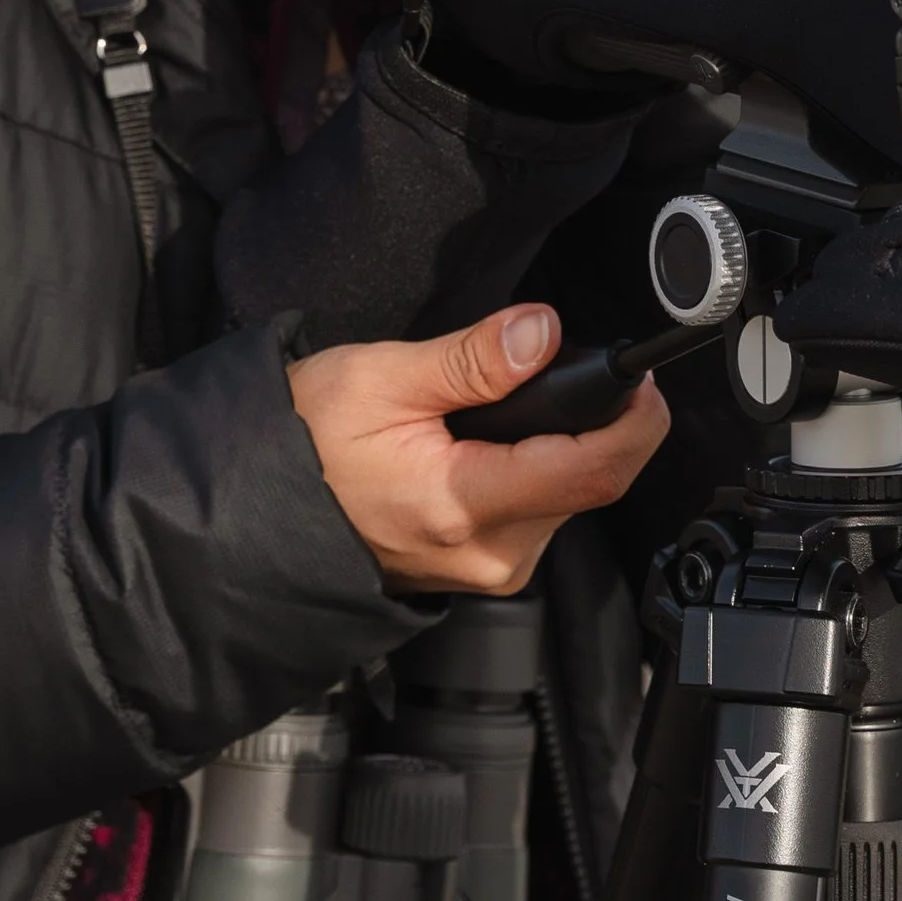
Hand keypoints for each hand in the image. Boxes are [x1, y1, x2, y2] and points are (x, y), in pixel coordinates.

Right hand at [289, 303, 668, 592]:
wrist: (260, 512)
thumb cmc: (305, 447)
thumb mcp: (380, 377)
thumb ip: (472, 358)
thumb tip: (541, 332)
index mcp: (463, 505)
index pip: (592, 471)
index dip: (634, 421)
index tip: (642, 380)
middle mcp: (488, 553)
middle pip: (587, 482)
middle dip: (588, 421)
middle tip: (545, 368)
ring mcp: (486, 568)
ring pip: (565, 496)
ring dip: (555, 443)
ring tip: (495, 406)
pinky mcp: (482, 566)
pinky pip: (535, 512)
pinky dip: (530, 467)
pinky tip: (488, 441)